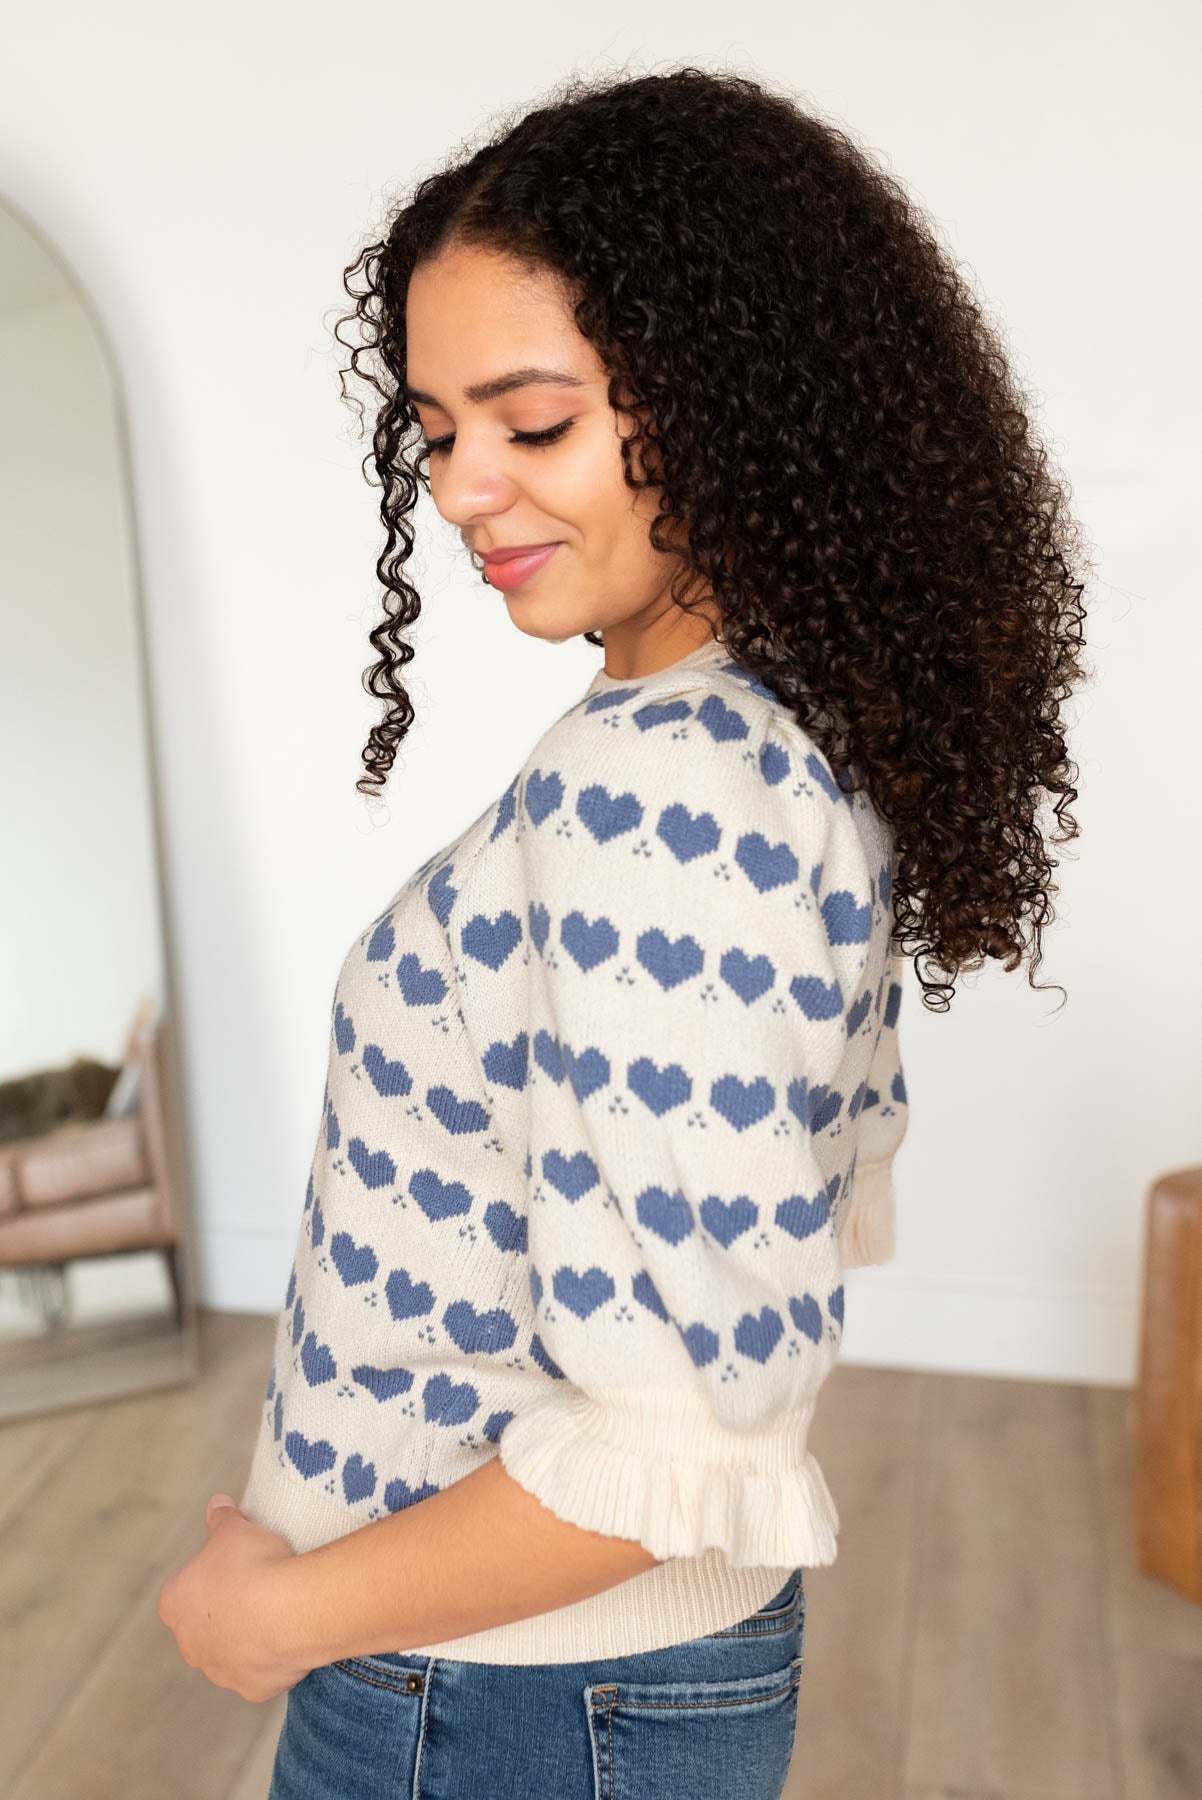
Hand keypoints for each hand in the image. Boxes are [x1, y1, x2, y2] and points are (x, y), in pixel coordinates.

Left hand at [157, 1495, 315, 1702]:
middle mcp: (189, 1645)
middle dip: (225, 1612)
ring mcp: (220, 1672)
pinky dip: (272, 1659)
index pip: (184, 1591)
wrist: (289, 1610)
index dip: (209, 1577)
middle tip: (256, 1588)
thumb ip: (221, 1517)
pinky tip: (288, 1637)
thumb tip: (216, 1504)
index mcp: (175, 1605)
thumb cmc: (253, 1565)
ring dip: (247, 1638)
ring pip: (231, 1653)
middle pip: (204, 1626)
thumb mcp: (234, 1529)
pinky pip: (260, 1672)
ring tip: (278, 1611)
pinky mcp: (251, 1689)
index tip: (234, 1567)